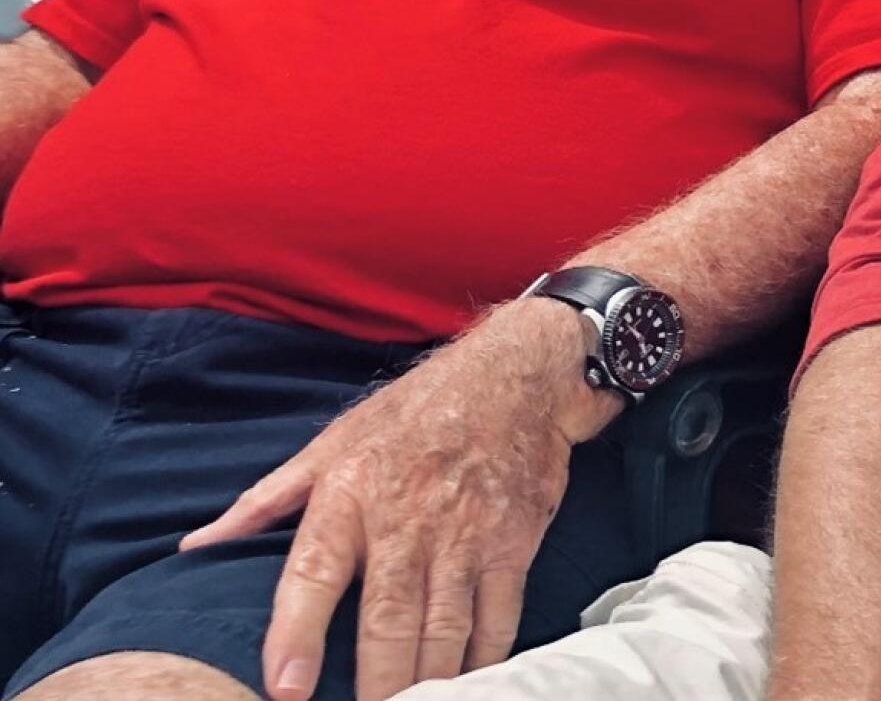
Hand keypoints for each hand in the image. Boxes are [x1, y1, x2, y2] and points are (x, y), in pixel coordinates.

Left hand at [179, 300, 615, 700]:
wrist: (519, 376)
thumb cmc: (418, 410)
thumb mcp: (336, 439)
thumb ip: (267, 499)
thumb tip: (196, 545)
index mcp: (351, 493)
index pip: (315, 573)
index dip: (298, 634)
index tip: (287, 688)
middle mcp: (408, 519)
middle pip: (387, 621)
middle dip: (375, 686)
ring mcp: (466, 535)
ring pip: (443, 630)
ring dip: (427, 683)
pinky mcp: (513, 543)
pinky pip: (497, 617)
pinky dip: (483, 660)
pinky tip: (468, 683)